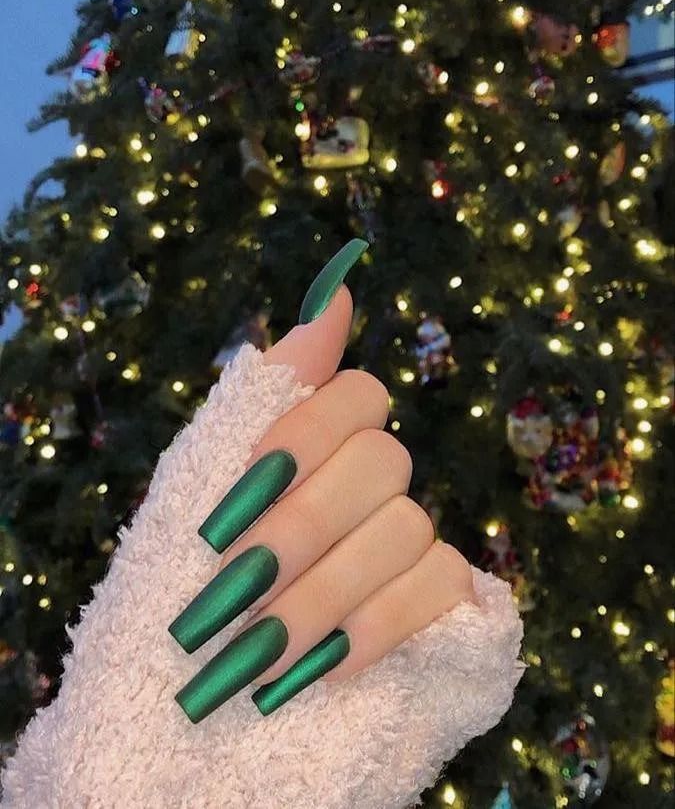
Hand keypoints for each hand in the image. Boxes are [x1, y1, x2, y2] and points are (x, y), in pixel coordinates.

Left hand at [170, 241, 475, 720]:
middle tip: (234, 590)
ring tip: (255, 653)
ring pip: (405, 529)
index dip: (300, 441)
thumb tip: (337, 289)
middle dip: (301, 529)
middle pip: (382, 461)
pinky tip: (317, 668)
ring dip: (321, 595)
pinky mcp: (442, 591)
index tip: (227, 509)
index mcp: (322, 437)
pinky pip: (437, 589)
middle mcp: (376, 474)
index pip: (358, 394)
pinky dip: (371, 630)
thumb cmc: (187, 567)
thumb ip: (277, 384)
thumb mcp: (209, 471)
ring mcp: (413, 530)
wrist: (182, 678)